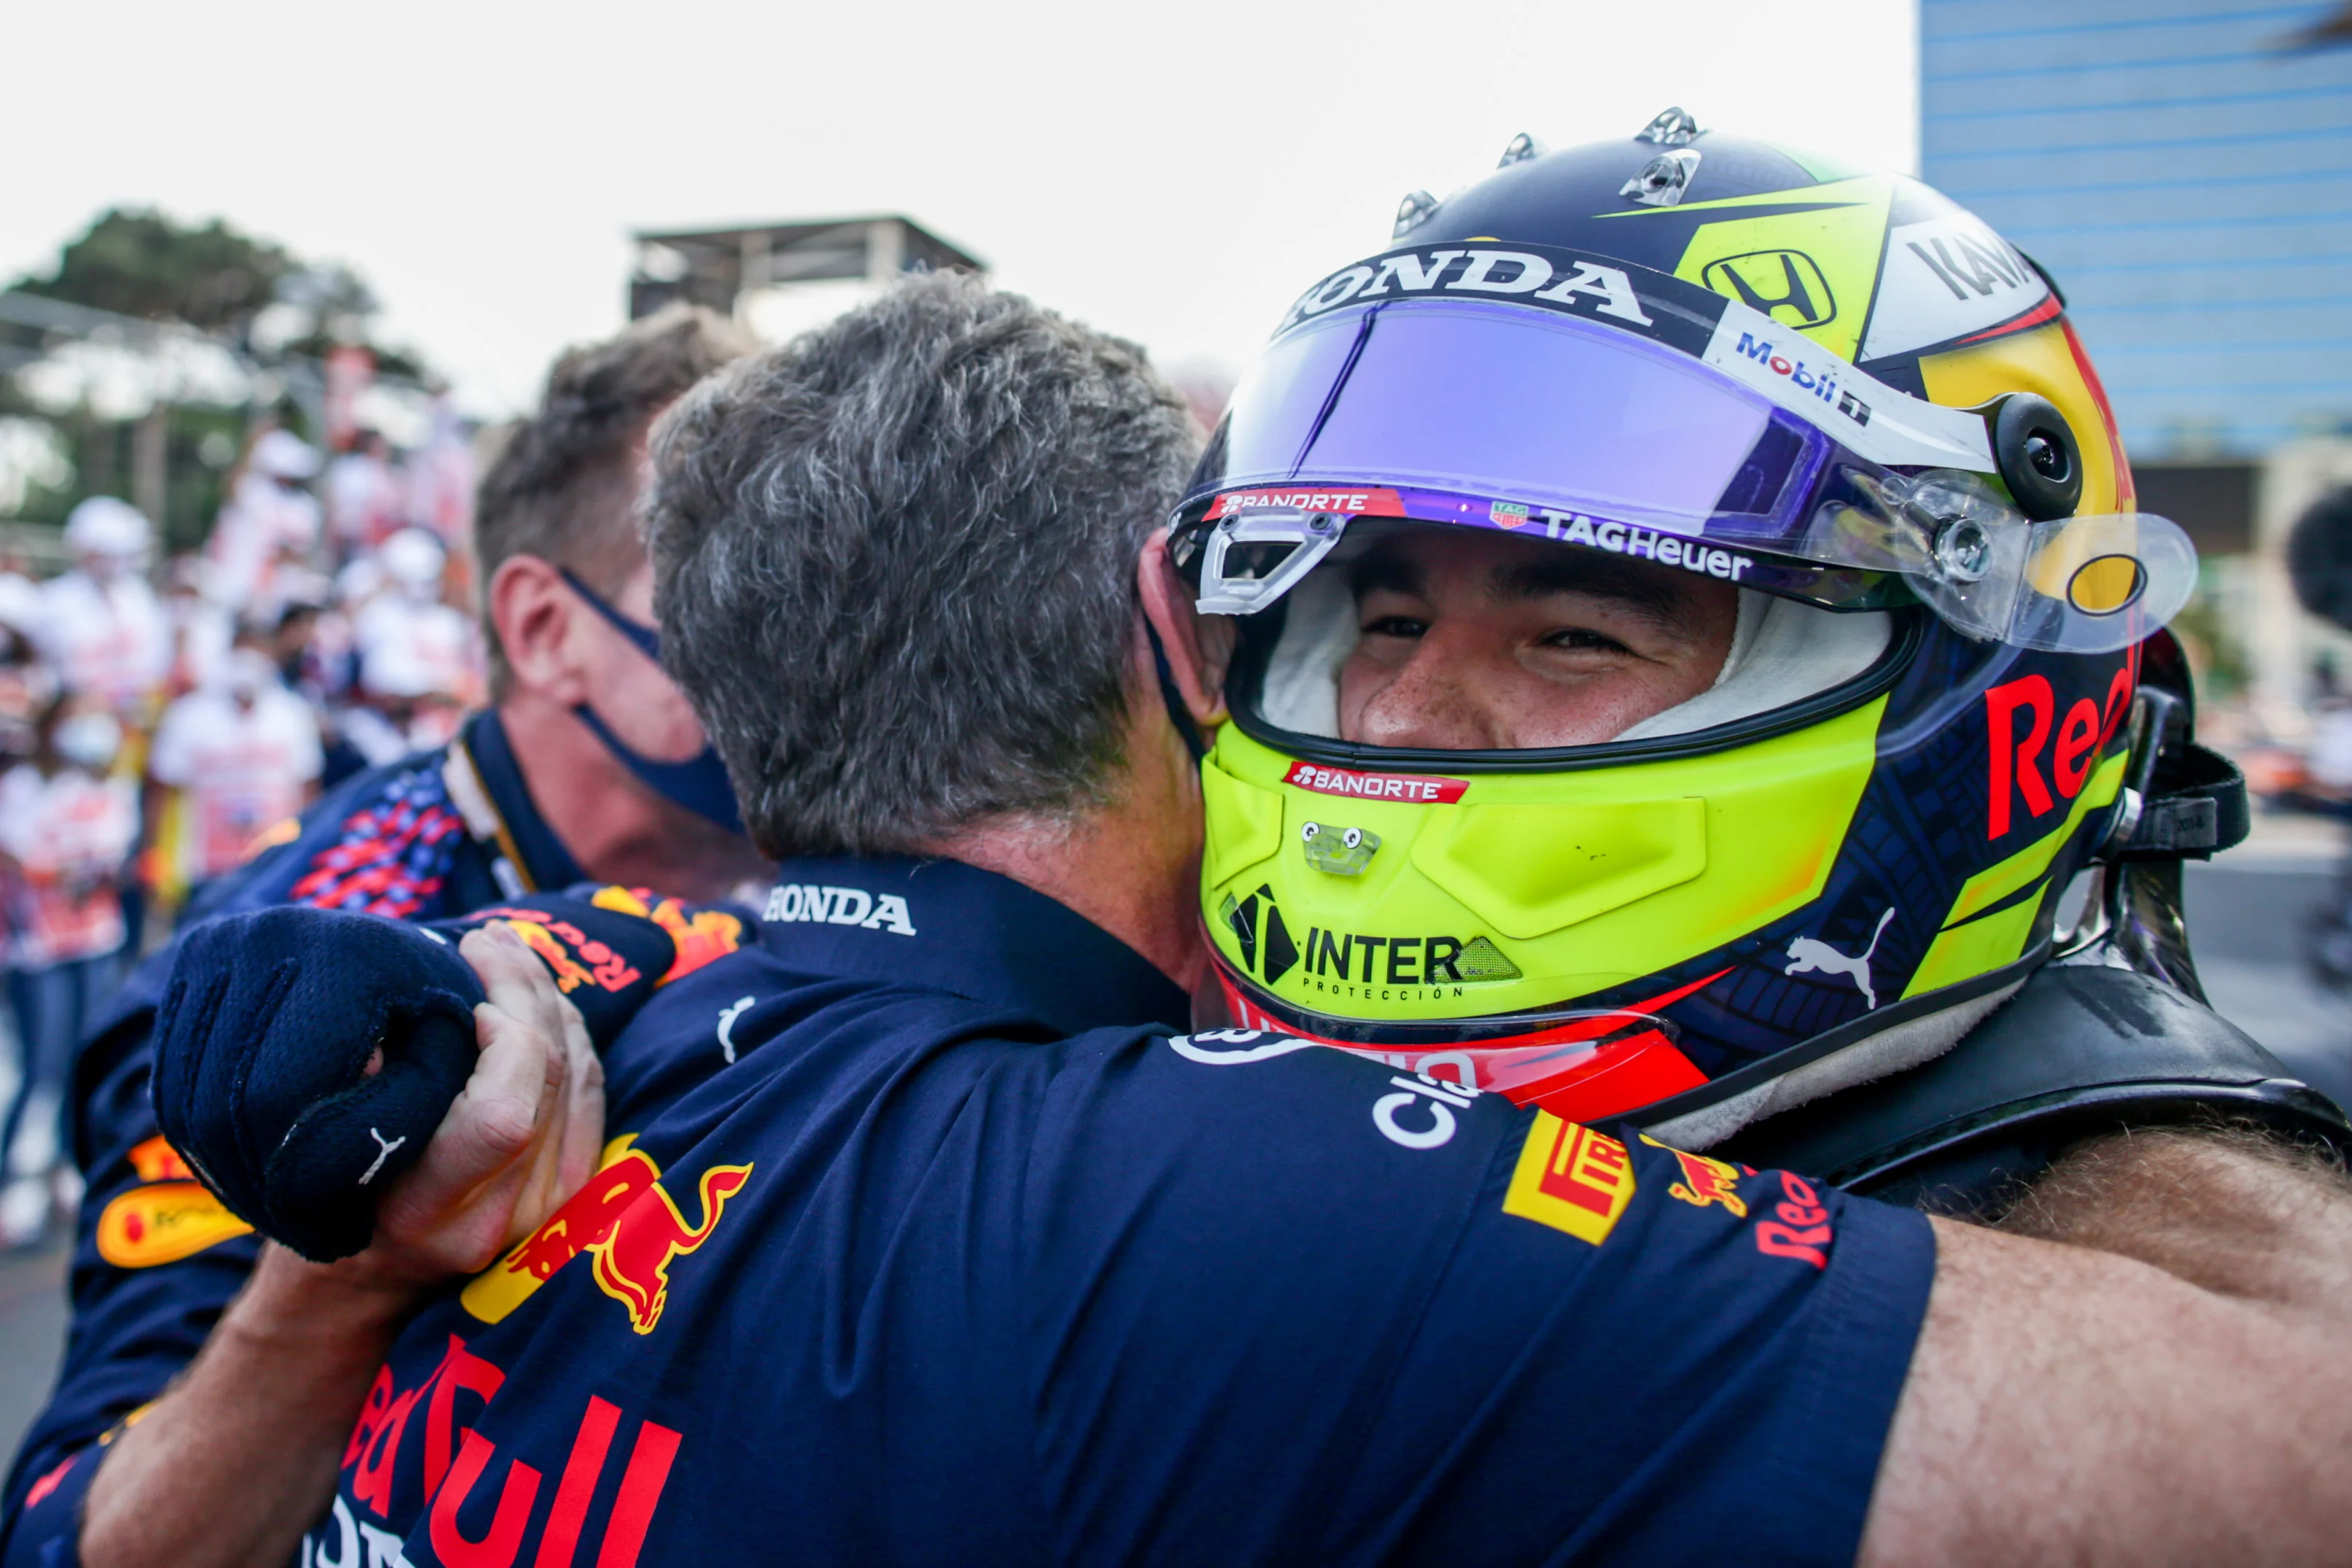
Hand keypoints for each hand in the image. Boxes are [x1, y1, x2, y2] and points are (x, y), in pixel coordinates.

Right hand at [319, 923, 604, 1298]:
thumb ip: (356, 1086)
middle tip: (489, 938)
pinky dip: (569, 1034)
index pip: (504, 1117)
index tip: (462, 984)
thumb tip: (394, 1010)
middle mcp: (500, 1219)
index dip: (504, 1037)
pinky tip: (540, 996)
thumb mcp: (314, 1151)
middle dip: (525, 992)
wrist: (362, 1283)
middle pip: (548, 1080)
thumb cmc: (324, 1201)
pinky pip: (590, 1092)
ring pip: (578, 1077)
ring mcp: (547, 1211)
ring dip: (550, 1002)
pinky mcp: (572, 1192)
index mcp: (428, 1213)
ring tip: (510, 950)